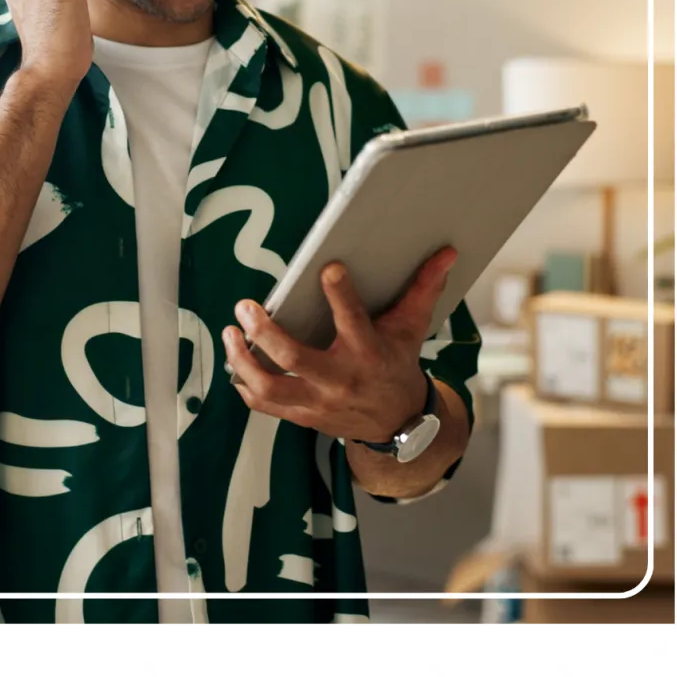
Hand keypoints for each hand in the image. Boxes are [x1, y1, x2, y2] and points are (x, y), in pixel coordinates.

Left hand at [221, 246, 457, 442]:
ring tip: (230, 332)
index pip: (353, 321)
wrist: (398, 424)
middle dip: (264, 331)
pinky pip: (265, 406)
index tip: (327, 267)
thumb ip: (424, 289)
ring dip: (244, 360)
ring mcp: (318, 402)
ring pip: (271, 386)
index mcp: (369, 354)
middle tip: (245, 306)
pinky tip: (235, 363)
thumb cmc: (399, 365)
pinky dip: (245, 385)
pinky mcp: (302, 416)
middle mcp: (340, 380)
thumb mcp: (413, 328)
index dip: (340, 294)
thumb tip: (446, 253)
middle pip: (294, 358)